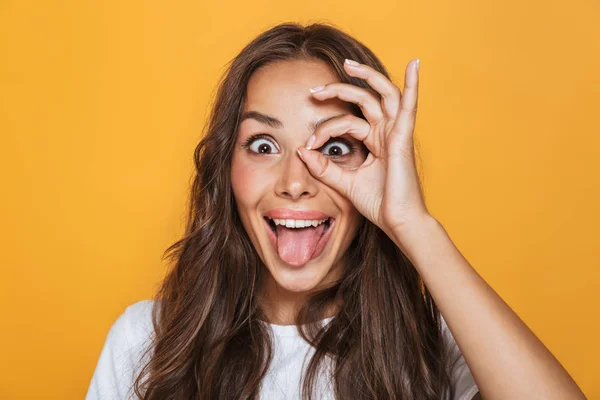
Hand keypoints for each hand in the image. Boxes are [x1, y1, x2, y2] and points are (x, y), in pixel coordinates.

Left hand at [297, 58, 429, 239]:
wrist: (397, 222)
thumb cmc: (378, 203)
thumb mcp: (343, 182)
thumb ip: (323, 167)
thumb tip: (301, 151)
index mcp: (374, 141)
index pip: (346, 122)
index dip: (324, 129)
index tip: (307, 144)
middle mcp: (386, 132)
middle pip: (362, 100)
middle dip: (338, 91)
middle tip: (315, 92)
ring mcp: (396, 133)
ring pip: (382, 94)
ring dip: (366, 76)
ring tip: (347, 64)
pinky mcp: (403, 137)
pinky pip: (409, 105)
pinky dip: (412, 84)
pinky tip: (415, 64)